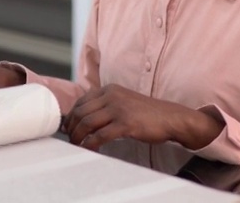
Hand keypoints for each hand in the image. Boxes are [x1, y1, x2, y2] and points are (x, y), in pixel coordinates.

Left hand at [64, 84, 224, 151]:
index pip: (81, 101)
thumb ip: (106, 105)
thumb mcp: (123, 101)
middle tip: (70, 139)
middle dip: (71, 128)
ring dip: (78, 137)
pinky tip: (90, 149)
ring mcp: (118, 109)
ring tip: (77, 145)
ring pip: (87, 123)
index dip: (71, 116)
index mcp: (109, 89)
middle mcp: (111, 96)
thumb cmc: (146, 113)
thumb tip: (84, 118)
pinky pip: (100, 135)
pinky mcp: (125, 124)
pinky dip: (90, 144)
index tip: (68, 128)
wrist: (170, 118)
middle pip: (80, 112)